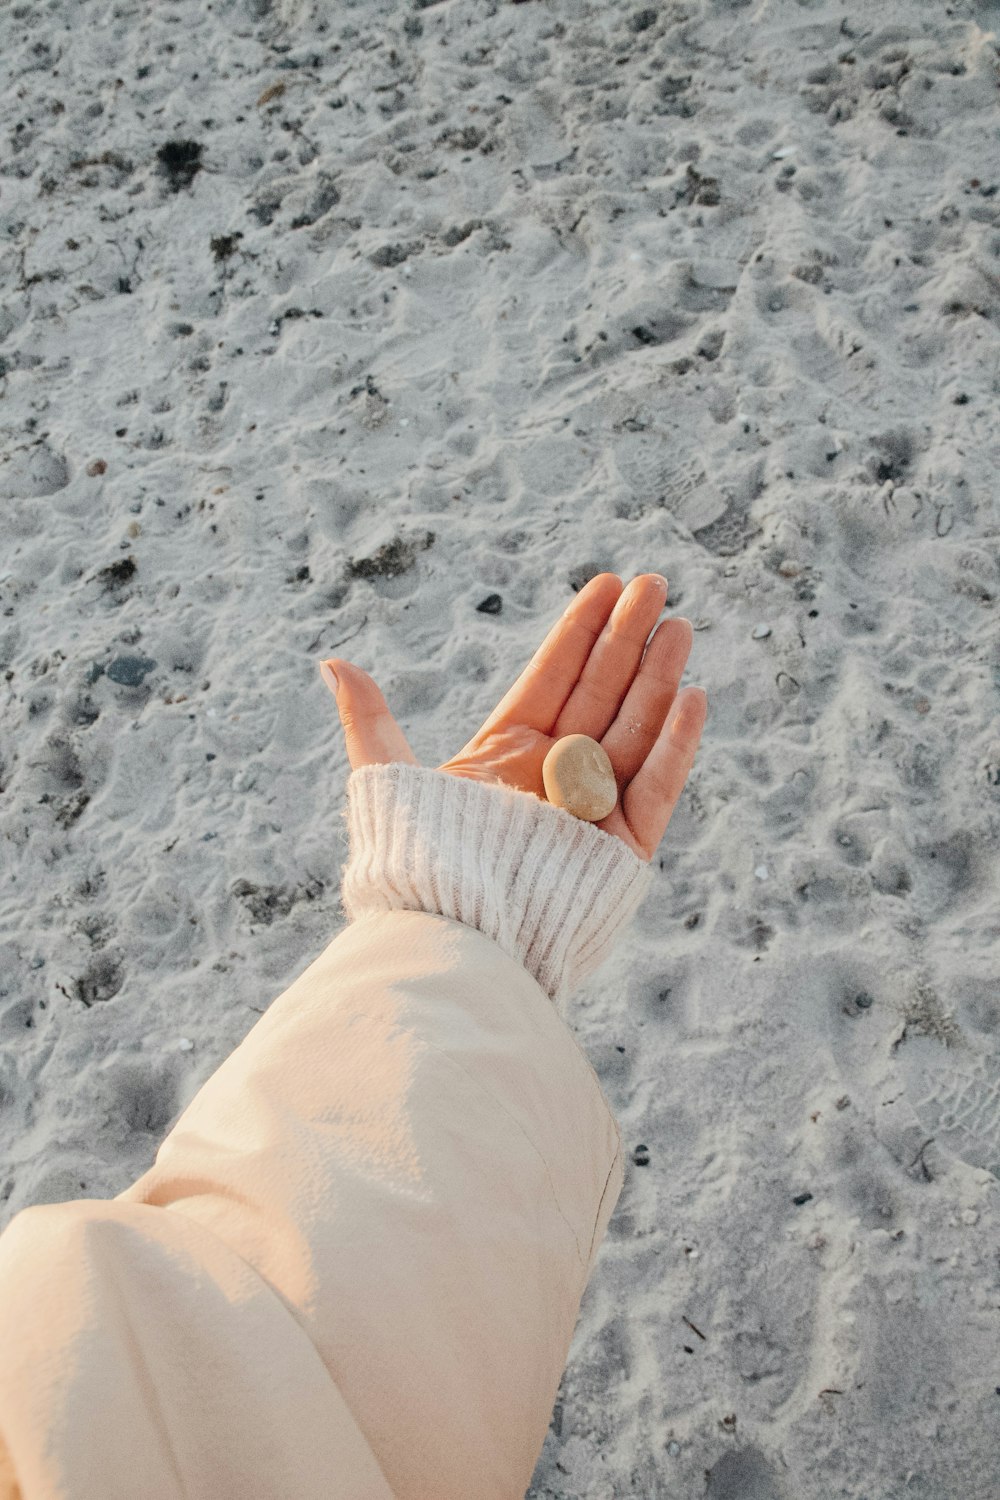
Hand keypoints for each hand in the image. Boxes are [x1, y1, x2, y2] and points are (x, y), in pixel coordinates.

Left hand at [320, 572, 706, 862]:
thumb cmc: (416, 864)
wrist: (451, 937)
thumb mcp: (387, 777)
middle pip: (600, 692)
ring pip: (634, 729)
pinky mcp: (621, 849)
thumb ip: (369, 719)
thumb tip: (331, 661)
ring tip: (679, 625)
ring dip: (658, 677)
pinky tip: (692, 696)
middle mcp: (553, 775)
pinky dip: (675, 745)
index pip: (552, 676)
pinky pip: (655, 788)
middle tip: (654, 584)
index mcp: (505, 753)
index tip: (605, 583)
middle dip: (627, 638)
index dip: (579, 630)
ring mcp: (591, 810)